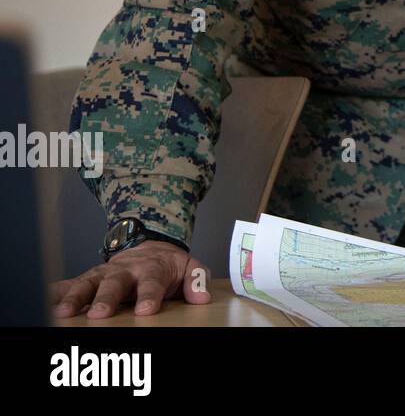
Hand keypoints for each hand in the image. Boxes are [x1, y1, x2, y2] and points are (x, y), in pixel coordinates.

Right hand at [49, 240, 210, 318]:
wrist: (149, 245)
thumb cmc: (167, 265)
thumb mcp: (189, 266)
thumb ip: (197, 280)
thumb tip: (202, 297)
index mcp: (152, 269)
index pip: (152, 283)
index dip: (149, 296)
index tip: (146, 310)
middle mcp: (125, 270)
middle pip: (115, 284)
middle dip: (107, 298)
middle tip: (101, 314)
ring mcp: (104, 273)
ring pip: (88, 283)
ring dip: (76, 297)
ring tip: (65, 313)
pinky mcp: (89, 277)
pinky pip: (69, 283)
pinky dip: (57, 291)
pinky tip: (46, 300)